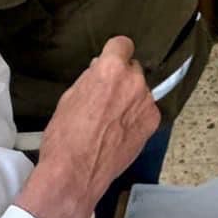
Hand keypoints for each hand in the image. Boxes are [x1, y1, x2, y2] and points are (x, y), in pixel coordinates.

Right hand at [15, 37, 158, 217]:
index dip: (114, 53)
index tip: (110, 61)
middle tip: (106, 97)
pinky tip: (120, 131)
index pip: (122, 44)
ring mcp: (146, 103)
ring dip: (130, 99)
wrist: (76, 174)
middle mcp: (134, 82)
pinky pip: (145, 111)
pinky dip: (136, 117)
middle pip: (133, 69)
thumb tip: (99, 71)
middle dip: (122, 78)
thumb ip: (91, 79)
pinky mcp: (152, 123)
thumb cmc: (65, 136)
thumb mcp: (69, 97)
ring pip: (140, 91)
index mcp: (111, 69)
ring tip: (112, 120)